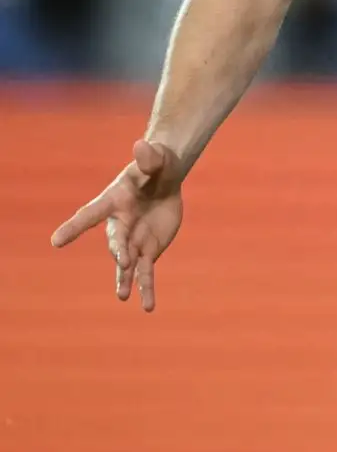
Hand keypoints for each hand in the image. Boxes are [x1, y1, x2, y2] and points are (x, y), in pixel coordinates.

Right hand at [50, 139, 184, 311]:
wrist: (165, 181)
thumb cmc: (156, 167)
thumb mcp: (157, 159)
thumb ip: (150, 157)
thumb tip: (142, 145)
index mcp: (114, 202)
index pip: (91, 214)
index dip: (74, 227)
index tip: (55, 241)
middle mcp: (120, 225)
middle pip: (116, 240)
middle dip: (119, 250)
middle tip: (123, 261)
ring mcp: (133, 241)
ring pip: (127, 264)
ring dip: (126, 279)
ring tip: (123, 296)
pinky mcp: (148, 251)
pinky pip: (146, 272)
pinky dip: (146, 288)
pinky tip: (147, 306)